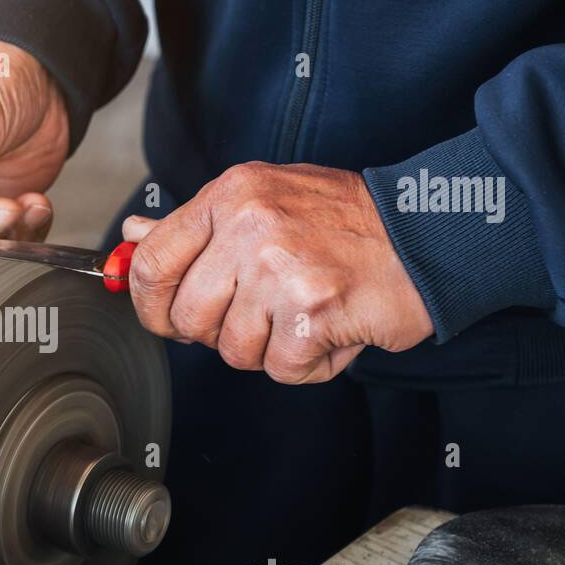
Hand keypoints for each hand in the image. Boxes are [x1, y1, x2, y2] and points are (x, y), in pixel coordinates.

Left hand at [123, 162, 433, 382]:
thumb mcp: (263, 200)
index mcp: (231, 196)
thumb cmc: (346, 222)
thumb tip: (134, 234)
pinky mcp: (313, 313)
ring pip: (233, 350)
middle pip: (187, 318)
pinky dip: (308, 363)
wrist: (430, 234)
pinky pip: (282, 368)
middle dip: (217, 332)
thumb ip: (196, 225)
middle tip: (259, 313)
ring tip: (302, 313)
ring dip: (268, 348)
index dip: (151, 304)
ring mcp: (281, 270)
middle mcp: (250, 227)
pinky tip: (330, 330)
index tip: (167, 315)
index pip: (153, 262)